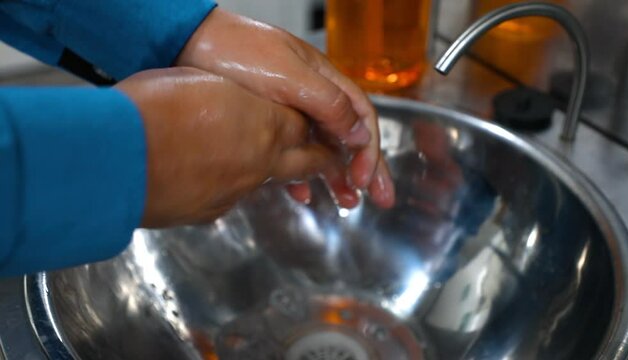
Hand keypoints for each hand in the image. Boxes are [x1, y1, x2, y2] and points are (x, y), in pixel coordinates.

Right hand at [117, 67, 333, 226]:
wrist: (118, 156)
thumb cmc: (156, 108)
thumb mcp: (205, 83)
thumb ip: (234, 99)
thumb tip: (236, 106)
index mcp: (264, 124)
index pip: (306, 125)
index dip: (311, 124)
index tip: (314, 124)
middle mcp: (260, 163)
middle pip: (307, 163)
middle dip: (321, 160)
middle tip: (330, 161)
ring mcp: (236, 192)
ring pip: (266, 181)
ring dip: (270, 173)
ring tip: (270, 171)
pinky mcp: (210, 212)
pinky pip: (231, 197)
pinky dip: (230, 186)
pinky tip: (213, 177)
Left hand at [176, 9, 394, 207]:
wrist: (185, 44)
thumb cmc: (235, 51)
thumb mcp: (287, 76)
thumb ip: (326, 103)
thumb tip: (358, 133)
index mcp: (323, 80)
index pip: (360, 118)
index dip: (368, 150)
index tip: (365, 180)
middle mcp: (311, 95)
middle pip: (348, 135)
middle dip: (366, 168)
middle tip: (379, 199)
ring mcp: (289, 108)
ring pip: (323, 146)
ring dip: (336, 175)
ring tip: (345, 202)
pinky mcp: (265, 121)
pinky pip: (292, 151)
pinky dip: (300, 173)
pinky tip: (302, 192)